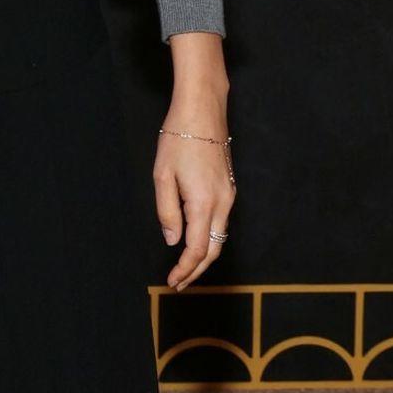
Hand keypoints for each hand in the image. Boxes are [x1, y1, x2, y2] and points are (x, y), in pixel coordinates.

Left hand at [154, 117, 234, 290]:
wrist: (203, 109)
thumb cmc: (179, 138)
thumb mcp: (163, 176)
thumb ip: (168, 211)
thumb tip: (173, 240)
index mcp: (204, 203)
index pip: (196, 249)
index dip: (185, 269)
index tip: (172, 281)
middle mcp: (222, 203)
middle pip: (214, 249)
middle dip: (196, 271)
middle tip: (179, 283)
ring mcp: (229, 195)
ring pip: (219, 237)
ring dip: (203, 256)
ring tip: (185, 269)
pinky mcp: (229, 188)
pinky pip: (221, 223)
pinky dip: (209, 239)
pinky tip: (196, 242)